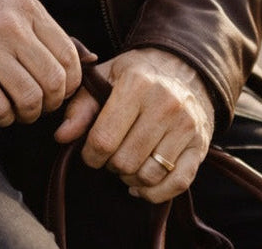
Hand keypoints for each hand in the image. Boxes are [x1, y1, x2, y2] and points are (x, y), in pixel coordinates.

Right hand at [0, 0, 82, 125]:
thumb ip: (43, 26)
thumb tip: (86, 59)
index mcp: (28, 8)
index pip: (70, 56)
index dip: (71, 83)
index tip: (59, 90)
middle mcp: (12, 27)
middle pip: (55, 81)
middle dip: (52, 103)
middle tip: (40, 105)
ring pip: (30, 99)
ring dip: (29, 114)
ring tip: (19, 111)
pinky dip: (3, 118)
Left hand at [53, 48, 213, 202]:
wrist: (184, 70)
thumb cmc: (137, 75)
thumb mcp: (105, 77)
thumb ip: (81, 106)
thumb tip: (62, 136)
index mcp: (136, 84)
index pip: (103, 139)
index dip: (90, 154)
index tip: (90, 151)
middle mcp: (165, 104)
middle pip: (125, 161)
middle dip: (110, 165)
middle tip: (110, 155)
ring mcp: (186, 126)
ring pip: (148, 176)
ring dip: (130, 178)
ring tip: (126, 163)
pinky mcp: (199, 146)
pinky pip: (176, 184)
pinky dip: (154, 192)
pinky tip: (142, 182)